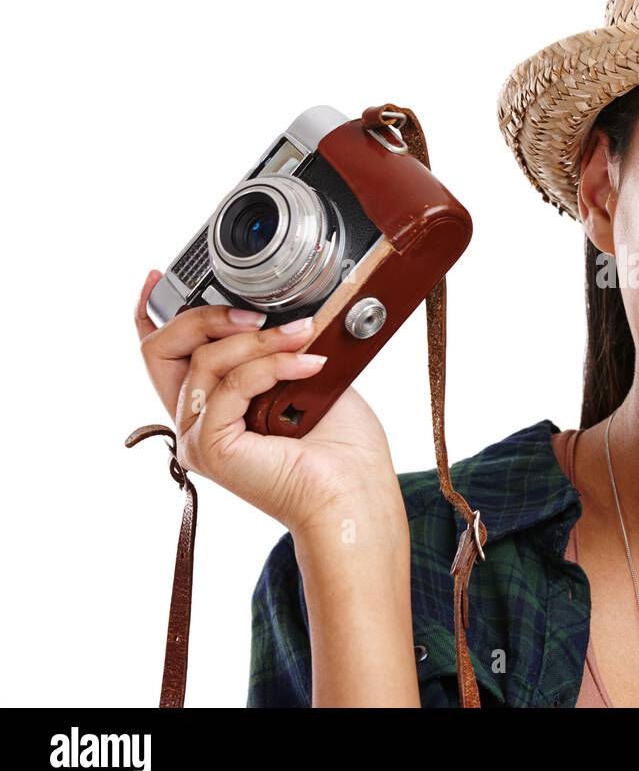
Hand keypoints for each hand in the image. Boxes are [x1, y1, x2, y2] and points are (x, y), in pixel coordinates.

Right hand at [135, 268, 404, 534]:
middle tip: (258, 314)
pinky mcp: (210, 447)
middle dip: (207, 316)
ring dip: (260, 340)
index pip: (163, 356)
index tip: (156, 277)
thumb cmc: (342, 449)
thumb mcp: (308, 379)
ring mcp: (198, 437)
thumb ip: (279, 350)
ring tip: (304, 336)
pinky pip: (230, 385)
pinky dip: (272, 366)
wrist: (354, 493)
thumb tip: (285, 312)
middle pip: (163, 349)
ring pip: (206, 360)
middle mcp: (195, 423)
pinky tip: (309, 365)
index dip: (152, 313)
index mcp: (213, 408)